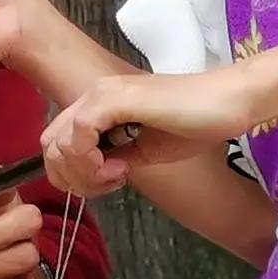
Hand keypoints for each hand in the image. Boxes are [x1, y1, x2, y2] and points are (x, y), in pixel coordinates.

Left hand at [44, 66, 245, 195]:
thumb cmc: (195, 124)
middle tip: (110, 184)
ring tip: (119, 175)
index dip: (75, 174)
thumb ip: (115, 159)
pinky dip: (92, 162)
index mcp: (99, 106)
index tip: (111, 182)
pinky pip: (78, 137)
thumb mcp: (145, 151)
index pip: (57, 144)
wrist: (227, 104)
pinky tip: (122, 168)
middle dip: (73, 178)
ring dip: (85, 173)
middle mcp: (94, 95)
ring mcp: (101, 94)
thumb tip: (95, 176)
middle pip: (49, 147)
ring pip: (59, 144)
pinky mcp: (114, 99)